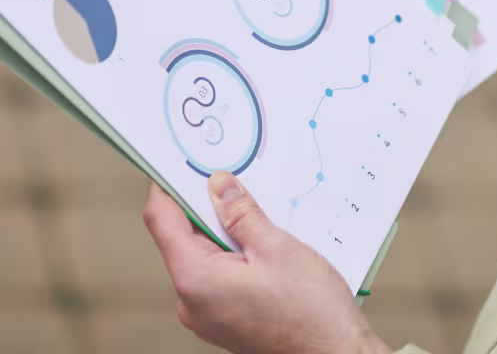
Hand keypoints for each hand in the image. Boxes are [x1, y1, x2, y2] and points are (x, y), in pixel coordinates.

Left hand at [142, 173, 391, 353]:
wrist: (335, 353)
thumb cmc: (311, 311)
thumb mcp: (276, 246)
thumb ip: (241, 212)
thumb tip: (217, 184)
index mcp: (195, 280)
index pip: (162, 219)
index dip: (169, 185)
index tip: (183, 161)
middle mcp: (191, 301)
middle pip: (181, 237)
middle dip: (205, 206)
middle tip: (233, 180)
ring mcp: (206, 314)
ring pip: (202, 255)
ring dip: (224, 231)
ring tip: (257, 216)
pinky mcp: (223, 319)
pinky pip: (216, 275)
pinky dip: (233, 254)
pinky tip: (261, 245)